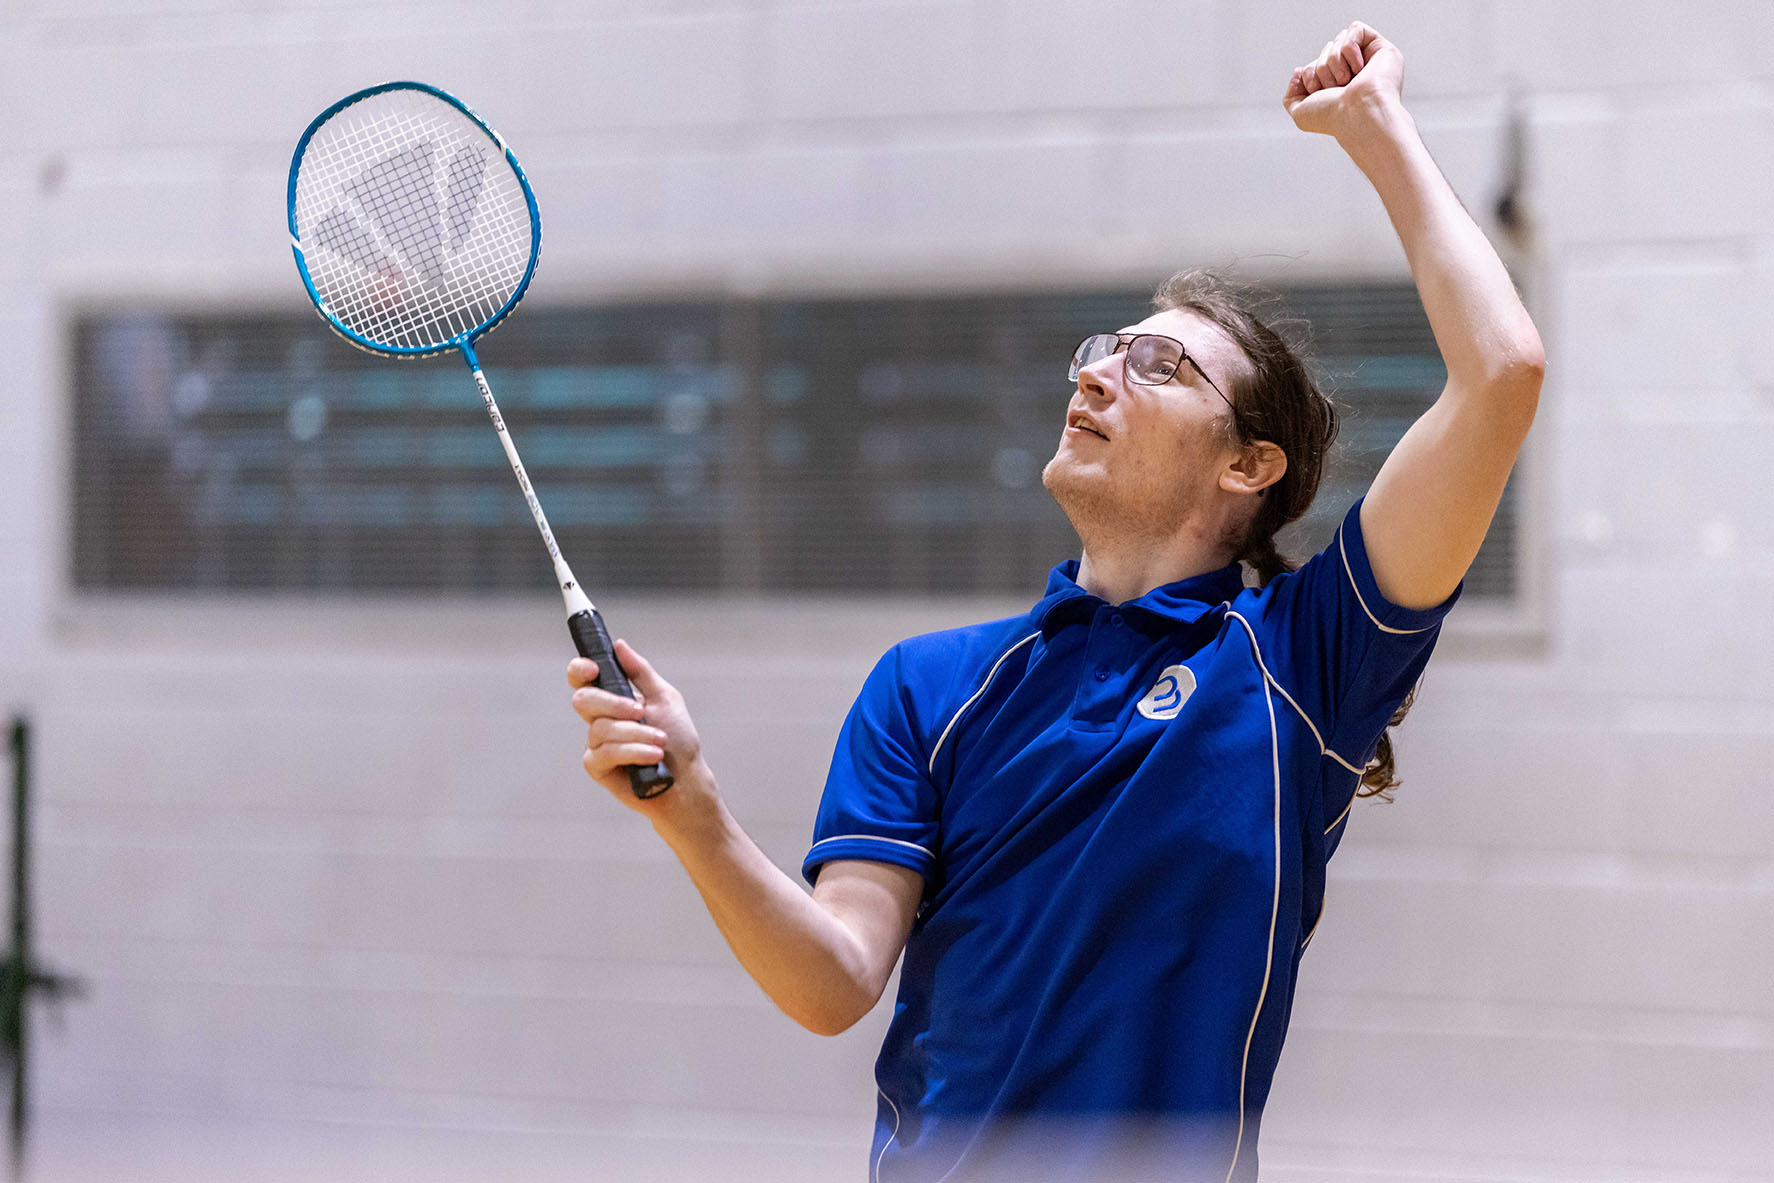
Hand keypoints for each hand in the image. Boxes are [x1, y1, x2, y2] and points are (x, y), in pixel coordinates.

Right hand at [568, 639, 707, 812]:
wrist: (687, 780)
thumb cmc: (678, 740)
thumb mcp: (664, 698)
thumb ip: (640, 672)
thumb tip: (619, 645)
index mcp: (614, 699)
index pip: (584, 679)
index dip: (580, 670)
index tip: (592, 667)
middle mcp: (600, 719)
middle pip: (583, 699)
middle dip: (613, 703)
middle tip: (640, 711)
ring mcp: (596, 743)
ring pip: (601, 728)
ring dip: (637, 734)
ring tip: (661, 742)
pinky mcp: (597, 767)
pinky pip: (605, 753)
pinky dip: (633, 752)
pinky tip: (652, 757)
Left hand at [1283, 21, 1403, 138]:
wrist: (1356, 114)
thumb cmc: (1333, 117)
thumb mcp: (1300, 113)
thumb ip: (1291, 95)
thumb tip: (1298, 71)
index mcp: (1338, 86)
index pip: (1316, 64)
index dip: (1310, 75)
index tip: (1317, 92)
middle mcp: (1354, 72)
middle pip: (1326, 50)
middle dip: (1322, 70)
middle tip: (1335, 88)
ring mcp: (1369, 60)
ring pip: (1338, 40)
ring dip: (1335, 63)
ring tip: (1347, 81)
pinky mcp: (1381, 48)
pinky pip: (1355, 30)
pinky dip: (1350, 49)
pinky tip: (1360, 69)